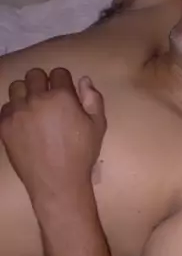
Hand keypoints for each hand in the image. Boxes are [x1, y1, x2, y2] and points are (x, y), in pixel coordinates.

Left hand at [0, 68, 106, 202]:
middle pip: (34, 75)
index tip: (64, 92)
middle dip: (42, 82)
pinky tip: (23, 122)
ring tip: (32, 107)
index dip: (63, 81)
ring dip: (25, 93)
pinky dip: (14, 111)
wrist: (57, 182)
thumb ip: (93, 99)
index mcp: (62, 96)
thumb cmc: (81, 154)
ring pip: (16, 87)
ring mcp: (18, 112)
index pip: (58, 72)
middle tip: (47, 97)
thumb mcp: (98, 126)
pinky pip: (5, 107)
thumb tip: (83, 80)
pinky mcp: (5, 125)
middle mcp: (37, 99)